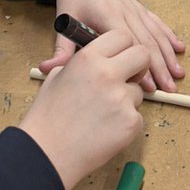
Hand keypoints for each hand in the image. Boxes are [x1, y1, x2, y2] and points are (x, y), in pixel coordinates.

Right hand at [22, 29, 147, 189]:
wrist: (46, 154)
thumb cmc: (48, 116)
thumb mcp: (57, 76)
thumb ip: (81, 61)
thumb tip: (96, 56)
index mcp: (89, 58)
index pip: (123, 35)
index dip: (123, 46)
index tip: (119, 56)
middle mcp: (108, 73)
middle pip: (143, 54)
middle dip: (138, 66)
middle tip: (126, 78)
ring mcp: (122, 99)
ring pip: (140, 90)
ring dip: (128, 99)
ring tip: (103, 114)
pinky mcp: (131, 122)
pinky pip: (138, 116)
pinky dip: (126, 123)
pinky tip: (105, 131)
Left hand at [40, 0, 185, 91]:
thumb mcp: (63, 20)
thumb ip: (61, 48)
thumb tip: (48, 69)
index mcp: (109, 16)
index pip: (131, 45)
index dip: (142, 66)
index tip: (150, 87)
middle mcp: (126, 12)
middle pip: (148, 42)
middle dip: (161, 67)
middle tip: (170, 88)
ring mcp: (134, 8)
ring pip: (156, 34)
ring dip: (168, 54)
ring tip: (179, 73)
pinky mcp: (137, 5)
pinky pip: (156, 22)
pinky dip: (169, 35)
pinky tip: (180, 47)